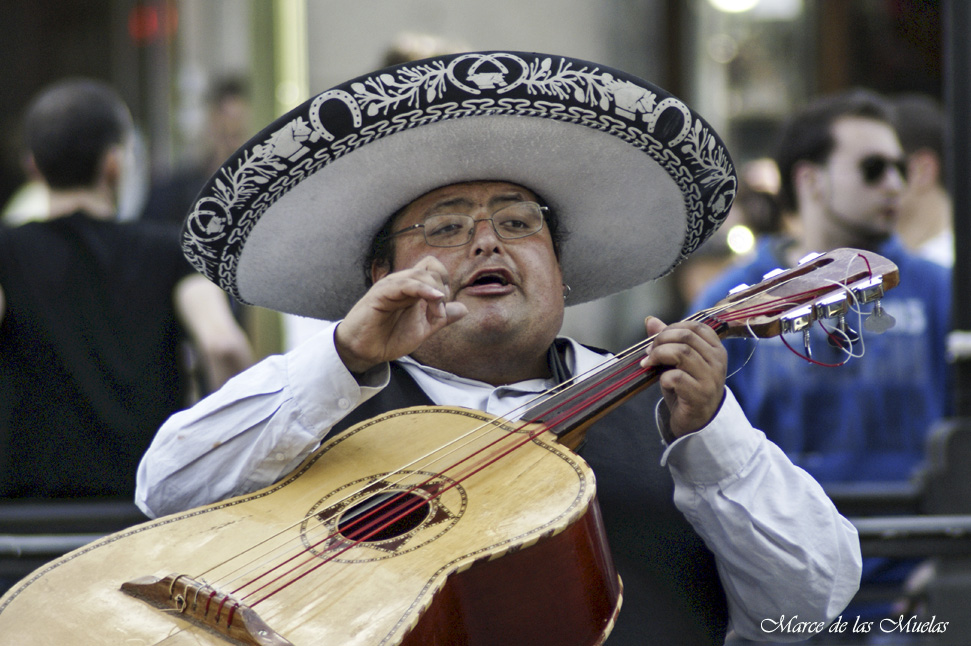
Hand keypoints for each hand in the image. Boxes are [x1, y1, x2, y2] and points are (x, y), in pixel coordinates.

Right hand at [335, 256, 467, 372]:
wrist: (365, 351)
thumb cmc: (389, 337)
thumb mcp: (423, 329)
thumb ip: (442, 318)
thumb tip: (464, 309)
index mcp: (412, 288)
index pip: (434, 268)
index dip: (445, 284)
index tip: (444, 308)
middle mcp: (403, 283)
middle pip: (432, 268)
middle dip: (443, 290)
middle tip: (440, 315)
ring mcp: (392, 286)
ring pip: (421, 273)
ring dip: (436, 293)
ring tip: (436, 314)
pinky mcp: (382, 293)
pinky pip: (405, 283)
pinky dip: (423, 289)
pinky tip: (434, 299)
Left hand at [640, 316, 726, 438]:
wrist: (697, 421)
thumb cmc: (687, 387)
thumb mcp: (677, 361)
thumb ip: (667, 340)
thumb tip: (650, 320)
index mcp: (716, 349)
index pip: (696, 326)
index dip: (672, 328)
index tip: (657, 340)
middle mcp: (717, 361)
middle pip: (686, 337)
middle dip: (661, 341)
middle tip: (649, 352)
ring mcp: (711, 378)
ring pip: (682, 353)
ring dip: (659, 355)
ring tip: (649, 364)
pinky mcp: (700, 395)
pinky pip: (677, 377)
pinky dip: (664, 377)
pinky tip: (663, 383)